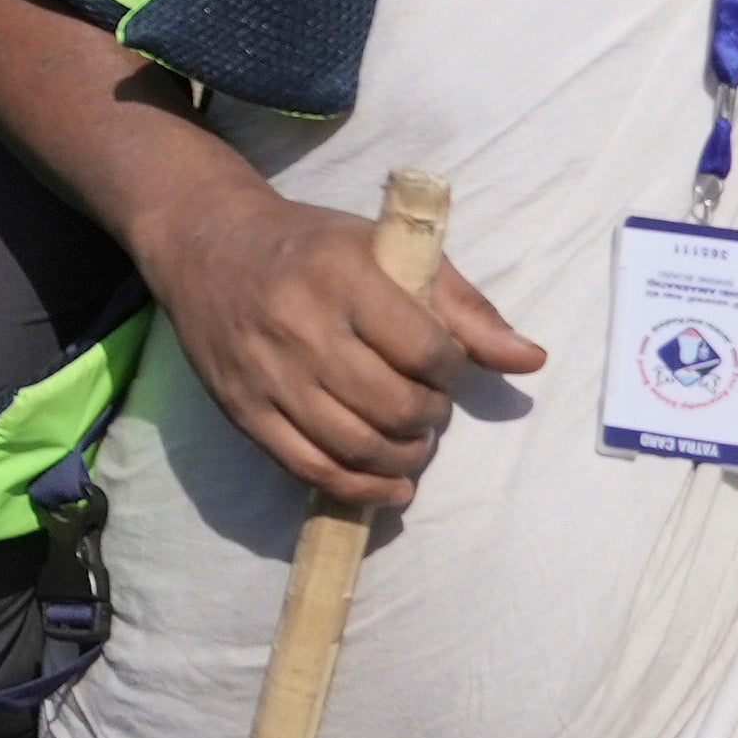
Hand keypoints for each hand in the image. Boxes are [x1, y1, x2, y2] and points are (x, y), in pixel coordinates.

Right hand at [134, 184, 546, 509]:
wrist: (207, 248)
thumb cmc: (313, 247)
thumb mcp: (388, 252)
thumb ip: (463, 306)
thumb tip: (531, 360)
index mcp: (343, 274)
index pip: (424, 348)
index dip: (451, 370)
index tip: (445, 365)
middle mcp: (300, 326)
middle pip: (393, 406)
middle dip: (430, 418)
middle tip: (429, 407)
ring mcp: (268, 375)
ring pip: (356, 446)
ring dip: (403, 457)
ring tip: (411, 441)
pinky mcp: (244, 412)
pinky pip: (311, 469)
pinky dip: (360, 490)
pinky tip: (388, 484)